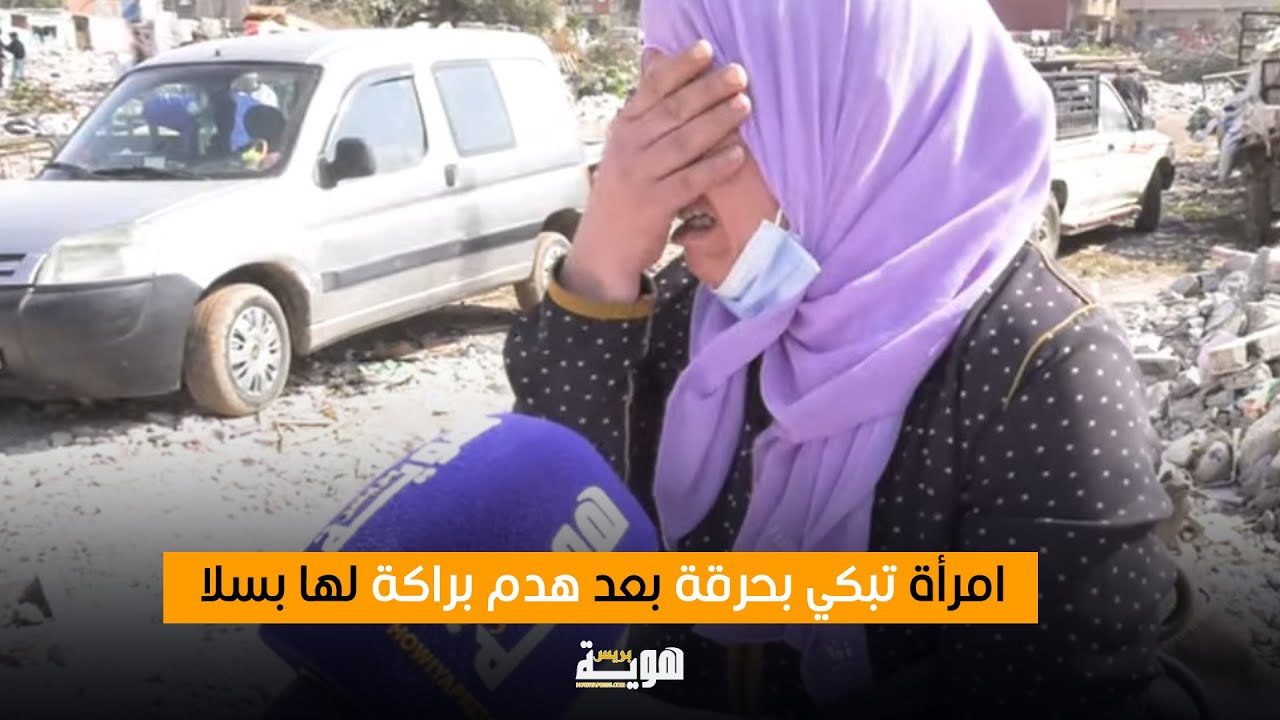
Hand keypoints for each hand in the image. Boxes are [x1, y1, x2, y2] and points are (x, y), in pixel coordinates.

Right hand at [563, 40, 750, 303]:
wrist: (604, 247)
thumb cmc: (625, 192)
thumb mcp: (627, 148)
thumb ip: (646, 111)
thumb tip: (657, 60)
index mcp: (623, 128)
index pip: (651, 89)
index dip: (679, 68)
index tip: (706, 50)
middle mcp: (628, 147)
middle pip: (673, 112)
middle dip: (708, 90)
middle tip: (738, 75)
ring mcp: (639, 176)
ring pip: (683, 143)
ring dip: (716, 123)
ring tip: (744, 106)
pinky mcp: (653, 205)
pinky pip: (690, 181)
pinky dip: (715, 167)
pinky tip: (738, 155)